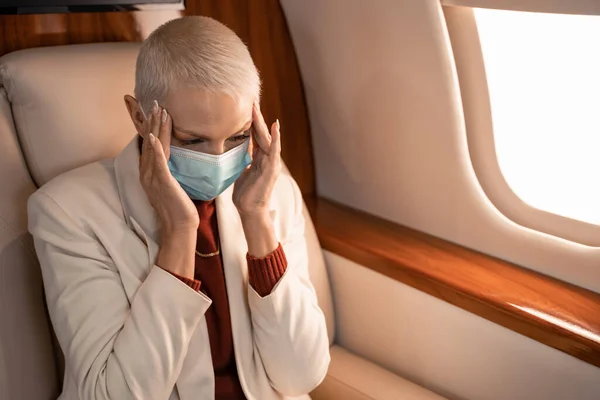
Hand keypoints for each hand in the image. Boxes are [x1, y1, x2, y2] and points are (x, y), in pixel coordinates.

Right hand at [140, 100, 197, 277]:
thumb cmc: (180, 207)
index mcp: (150, 173)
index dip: (152, 127)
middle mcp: (148, 173)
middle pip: (149, 142)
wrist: (180, 226)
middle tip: (155, 103)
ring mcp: (153, 178)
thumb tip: (176, 159)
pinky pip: (157, 162)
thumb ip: (171, 170)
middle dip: (152, 122)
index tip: (156, 110)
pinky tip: (153, 136)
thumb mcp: (174, 184)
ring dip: (155, 128)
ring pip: (153, 147)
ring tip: (158, 111)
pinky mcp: (162, 183)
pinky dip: (154, 149)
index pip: (150, 145)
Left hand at [233, 102, 281, 218]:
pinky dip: (276, 137)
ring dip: (262, 122)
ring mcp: (271, 162)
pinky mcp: (272, 168)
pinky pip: (275, 150)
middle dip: (255, 117)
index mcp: (259, 157)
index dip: (250, 121)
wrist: (251, 210)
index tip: (245, 106)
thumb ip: (240, 158)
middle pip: (261, 133)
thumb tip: (231, 148)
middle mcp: (267, 157)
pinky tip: (275, 125)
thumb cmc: (245, 194)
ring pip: (267, 138)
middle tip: (250, 99)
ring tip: (257, 107)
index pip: (255, 135)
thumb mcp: (240, 171)